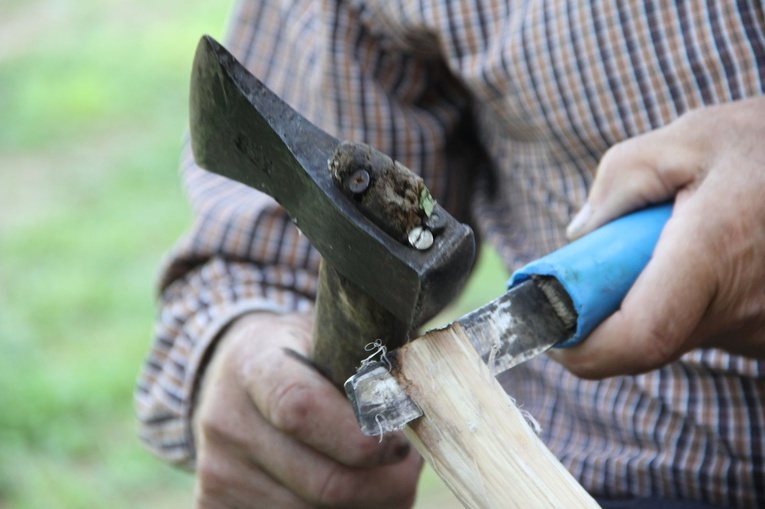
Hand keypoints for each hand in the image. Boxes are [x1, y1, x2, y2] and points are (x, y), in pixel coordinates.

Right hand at [193, 312, 421, 507]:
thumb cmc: (297, 356)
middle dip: (385, 485)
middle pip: (323, 482)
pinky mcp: (217, 504)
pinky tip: (348, 494)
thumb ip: (366, 368)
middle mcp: (228, 421)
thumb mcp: (324, 338)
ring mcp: (220, 470)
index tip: (399, 441)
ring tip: (379, 476)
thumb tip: (413, 413)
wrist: (231, 376)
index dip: (361, 436)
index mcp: (255, 366)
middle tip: (409, 469)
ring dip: (368, 505)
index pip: (302, 409)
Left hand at [554, 96, 764, 377]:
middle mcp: (741, 307)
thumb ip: (620, 181)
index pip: (640, 335)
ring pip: (673, 333)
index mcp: (715, 253)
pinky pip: (703, 326)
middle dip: (603, 312)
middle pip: (645, 341)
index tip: (548, 330)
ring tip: (667, 239)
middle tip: (595, 263)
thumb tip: (579, 234)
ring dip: (646, 297)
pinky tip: (701, 254)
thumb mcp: (688, 138)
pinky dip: (679, 298)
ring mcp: (758, 329)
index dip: (584, 348)